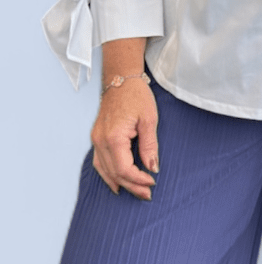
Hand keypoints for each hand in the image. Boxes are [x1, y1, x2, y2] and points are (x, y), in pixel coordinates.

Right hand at [91, 78, 158, 198]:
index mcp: (114, 137)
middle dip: (132, 186)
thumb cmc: (136, 95)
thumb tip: (152, 168)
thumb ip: (150, 145)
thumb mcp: (149, 119)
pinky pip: (99, 162)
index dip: (139, 179)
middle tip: (148, 194)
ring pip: (104, 171)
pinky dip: (108, 175)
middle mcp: (101, 141)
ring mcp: (96, 139)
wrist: (121, 78)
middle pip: (114, 173)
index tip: (153, 182)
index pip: (124, 169)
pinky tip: (117, 182)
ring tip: (135, 192)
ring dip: (120, 183)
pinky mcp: (97, 137)